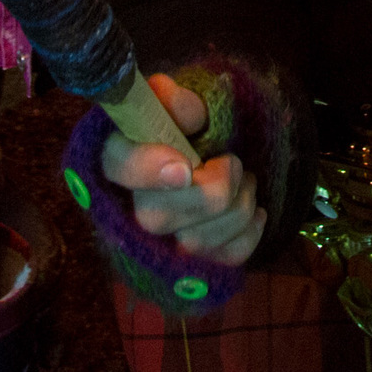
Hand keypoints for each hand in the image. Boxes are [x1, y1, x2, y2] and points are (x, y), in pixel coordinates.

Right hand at [102, 72, 264, 264]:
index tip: (184, 168)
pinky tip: (254, 212)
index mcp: (117, 158)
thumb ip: (179, 103)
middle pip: (157, 217)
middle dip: (212, 187)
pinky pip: (223, 261)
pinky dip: (249, 233)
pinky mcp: (191, 268)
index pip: (117, 166)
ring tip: (243, 180)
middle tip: (231, 162)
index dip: (145, 171)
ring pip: (195, 242)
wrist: (213, 160)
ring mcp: (158, 245)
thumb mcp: (184, 106)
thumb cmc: (191, 131)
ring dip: (238, 204)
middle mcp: (128, 209)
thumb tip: (177, 105)